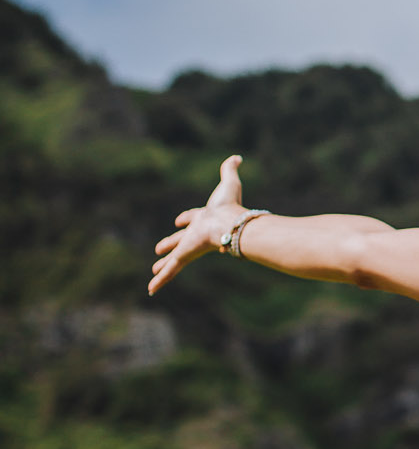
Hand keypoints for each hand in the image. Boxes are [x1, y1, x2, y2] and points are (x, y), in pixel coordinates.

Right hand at [148, 154, 249, 293]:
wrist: (229, 224)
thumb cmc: (230, 206)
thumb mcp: (229, 183)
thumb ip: (230, 169)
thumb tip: (237, 157)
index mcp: (204, 219)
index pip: (192, 219)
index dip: (186, 218)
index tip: (179, 220)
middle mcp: (196, 234)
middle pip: (180, 241)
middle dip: (170, 244)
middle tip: (159, 250)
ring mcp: (190, 247)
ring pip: (173, 260)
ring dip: (163, 267)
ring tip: (154, 274)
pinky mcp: (185, 257)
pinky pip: (170, 271)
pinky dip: (160, 281)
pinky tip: (151, 291)